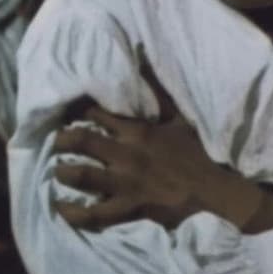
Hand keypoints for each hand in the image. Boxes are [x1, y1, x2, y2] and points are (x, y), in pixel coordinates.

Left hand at [51, 98, 241, 230]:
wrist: (216, 190)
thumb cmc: (197, 153)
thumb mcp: (178, 118)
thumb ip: (159, 92)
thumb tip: (143, 59)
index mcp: (137, 131)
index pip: (97, 115)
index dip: (79, 114)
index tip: (70, 116)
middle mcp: (126, 155)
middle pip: (81, 141)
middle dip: (63, 140)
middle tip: (57, 142)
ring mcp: (126, 183)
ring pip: (82, 176)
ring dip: (63, 172)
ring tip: (57, 171)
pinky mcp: (130, 208)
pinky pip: (95, 214)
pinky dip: (74, 213)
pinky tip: (60, 208)